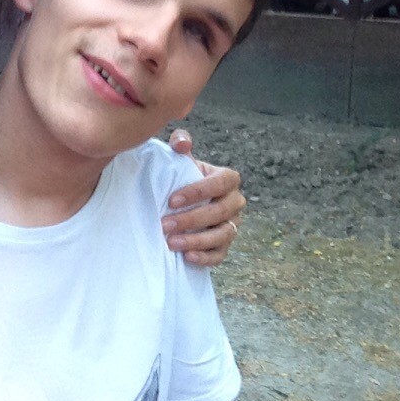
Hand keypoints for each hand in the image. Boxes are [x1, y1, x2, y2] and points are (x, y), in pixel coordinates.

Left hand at [164, 128, 245, 266]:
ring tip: (171, 243)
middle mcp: (234, 202)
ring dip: (197, 240)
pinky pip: (220, 254)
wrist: (180, 204)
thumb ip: (180, 143)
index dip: (198, 192)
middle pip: (220, 212)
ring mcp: (232, 225)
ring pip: (223, 235)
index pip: (221, 183)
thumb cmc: (181, 177)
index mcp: (227, 178)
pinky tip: (187, 257)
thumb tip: (182, 143)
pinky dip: (205, 257)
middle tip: (165, 225)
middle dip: (192, 219)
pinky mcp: (224, 245)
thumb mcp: (180, 159)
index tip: (172, 200)